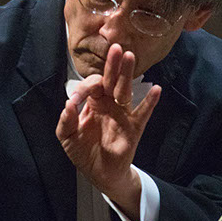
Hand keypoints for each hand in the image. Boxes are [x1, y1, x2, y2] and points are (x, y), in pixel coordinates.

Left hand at [56, 44, 160, 217]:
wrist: (99, 173)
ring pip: (125, 90)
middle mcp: (109, 104)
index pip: (91, 86)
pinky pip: (143, 113)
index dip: (84, 88)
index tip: (77, 99)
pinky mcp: (133, 127)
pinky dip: (150, 102)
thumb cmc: (83, 152)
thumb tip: (68, 103)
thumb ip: (65, 120)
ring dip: (127, 74)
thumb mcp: (67, 137)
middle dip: (112, 64)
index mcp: (93, 103)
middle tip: (116, 48)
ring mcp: (122, 114)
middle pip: (111, 80)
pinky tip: (156, 90)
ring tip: (129, 57)